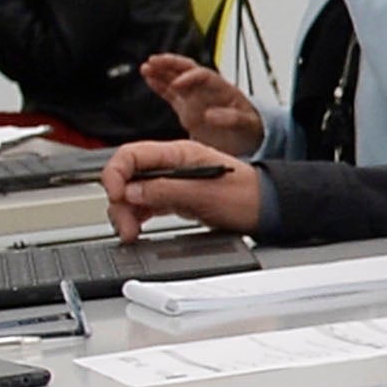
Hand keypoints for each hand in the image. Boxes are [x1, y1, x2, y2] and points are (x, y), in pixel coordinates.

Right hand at [102, 141, 263, 239]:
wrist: (270, 210)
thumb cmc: (248, 197)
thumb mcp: (205, 195)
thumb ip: (166, 191)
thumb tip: (131, 192)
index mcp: (179, 153)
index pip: (132, 154)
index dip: (116, 174)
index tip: (116, 197)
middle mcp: (172, 165)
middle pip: (128, 175)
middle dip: (119, 201)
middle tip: (126, 227)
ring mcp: (172, 181)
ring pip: (133, 192)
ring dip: (126, 212)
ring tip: (131, 232)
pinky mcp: (175, 198)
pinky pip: (146, 204)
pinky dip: (136, 216)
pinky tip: (136, 228)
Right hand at [136, 52, 266, 150]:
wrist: (249, 139)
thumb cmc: (252, 128)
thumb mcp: (248, 125)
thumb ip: (232, 119)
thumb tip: (211, 115)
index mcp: (223, 89)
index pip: (205, 76)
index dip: (190, 77)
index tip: (177, 84)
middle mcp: (207, 90)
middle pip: (187, 69)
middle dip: (171, 64)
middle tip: (154, 61)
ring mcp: (196, 97)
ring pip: (176, 78)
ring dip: (161, 71)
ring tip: (146, 66)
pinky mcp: (187, 108)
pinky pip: (171, 92)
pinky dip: (159, 85)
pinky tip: (148, 77)